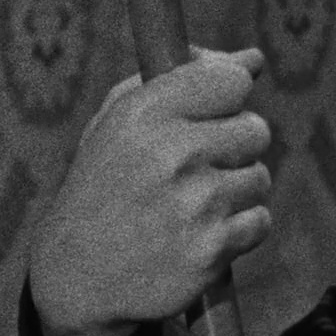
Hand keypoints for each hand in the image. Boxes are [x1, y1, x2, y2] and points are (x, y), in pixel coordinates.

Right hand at [29, 47, 272, 335]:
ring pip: (259, 177)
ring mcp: (192, 204)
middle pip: (256, 128)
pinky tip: (199, 235)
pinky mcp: (210, 249)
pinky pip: (260, 221)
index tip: (214, 112)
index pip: (232, 79)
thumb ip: (185, 78)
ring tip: (190, 205)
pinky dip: (238, 230)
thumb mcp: (122, 121)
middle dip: (235, 146)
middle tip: (197, 167)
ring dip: (235, 191)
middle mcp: (168, 154)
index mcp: (142, 114)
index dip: (229, 96)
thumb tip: (253, 58)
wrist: (75, 277)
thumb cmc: (106, 186)